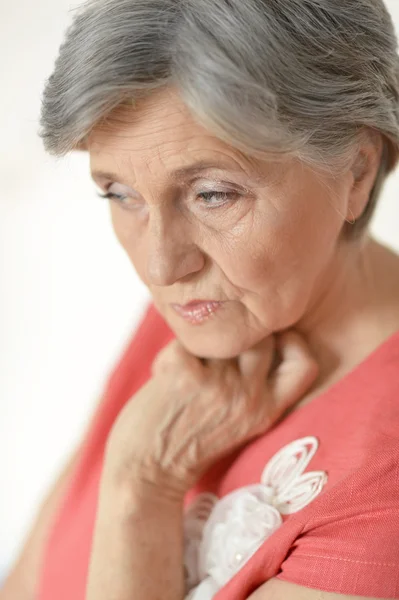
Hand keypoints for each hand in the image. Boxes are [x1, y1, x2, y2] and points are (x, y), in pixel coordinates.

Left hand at [104, 330, 318, 499]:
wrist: (146, 477)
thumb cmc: (189, 447)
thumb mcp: (239, 425)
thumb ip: (252, 389)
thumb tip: (252, 337)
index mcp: (266, 411)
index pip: (304, 366)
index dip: (294, 344)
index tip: (273, 342)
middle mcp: (248, 397)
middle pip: (261, 338)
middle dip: (238, 339)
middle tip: (213, 361)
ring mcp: (217, 385)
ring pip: (219, 337)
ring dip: (200, 348)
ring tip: (186, 373)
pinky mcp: (184, 375)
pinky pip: (183, 343)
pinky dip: (170, 357)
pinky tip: (164, 380)